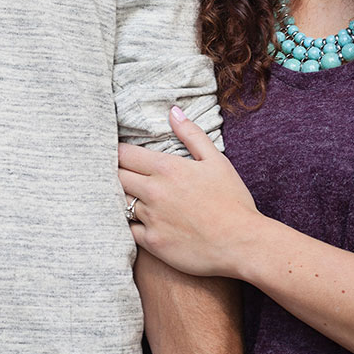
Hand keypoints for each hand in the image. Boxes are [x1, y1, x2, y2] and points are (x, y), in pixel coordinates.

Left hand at [118, 106, 264, 278]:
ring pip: (118, 203)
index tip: (116, 153)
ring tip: (121, 195)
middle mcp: (153, 191)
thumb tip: (173, 111)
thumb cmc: (232, 200)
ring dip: (119, 197)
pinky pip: (127, 230)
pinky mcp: (152, 242)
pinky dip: (127, 224)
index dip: (116, 152)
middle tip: (113, 172)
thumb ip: (192, 134)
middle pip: (115, 176)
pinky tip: (133, 221)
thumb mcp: (216, 160)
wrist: (241, 243)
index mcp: (167, 168)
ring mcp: (151, 218)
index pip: (124, 154)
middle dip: (112, 172)